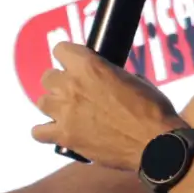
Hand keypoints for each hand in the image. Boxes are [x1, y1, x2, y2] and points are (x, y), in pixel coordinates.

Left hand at [30, 42, 183, 170]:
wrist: (155, 143)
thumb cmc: (152, 109)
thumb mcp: (134, 79)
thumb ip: (110, 74)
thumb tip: (103, 78)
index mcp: (89, 66)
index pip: (61, 50)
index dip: (67, 57)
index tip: (73, 64)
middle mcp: (71, 86)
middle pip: (47, 77)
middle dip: (59, 83)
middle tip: (74, 93)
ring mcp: (64, 112)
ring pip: (41, 102)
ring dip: (53, 106)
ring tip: (68, 113)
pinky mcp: (64, 136)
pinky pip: (38, 132)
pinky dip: (45, 132)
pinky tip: (56, 132)